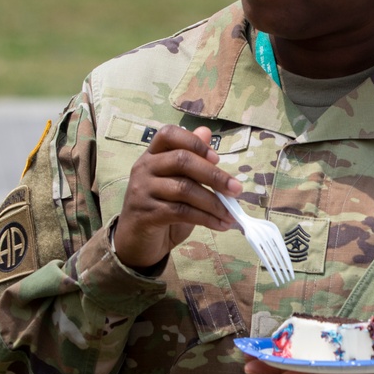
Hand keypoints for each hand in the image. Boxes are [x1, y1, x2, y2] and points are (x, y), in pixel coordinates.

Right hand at [113, 124, 238, 269]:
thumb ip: (190, 159)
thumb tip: (206, 132)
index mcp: (152, 155)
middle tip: (236, 189)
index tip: (217, 158)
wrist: (137, 241)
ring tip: (231, 214)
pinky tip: (220, 224)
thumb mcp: (177, 181)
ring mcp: (142, 191)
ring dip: (214, 202)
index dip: (194, 142)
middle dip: (214, 175)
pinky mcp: (146, 214)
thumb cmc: (161, 207)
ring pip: (184, 189)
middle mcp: (144, 168)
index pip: (168, 134)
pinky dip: (206, 218)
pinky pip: (182, 212)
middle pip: (182, 160)